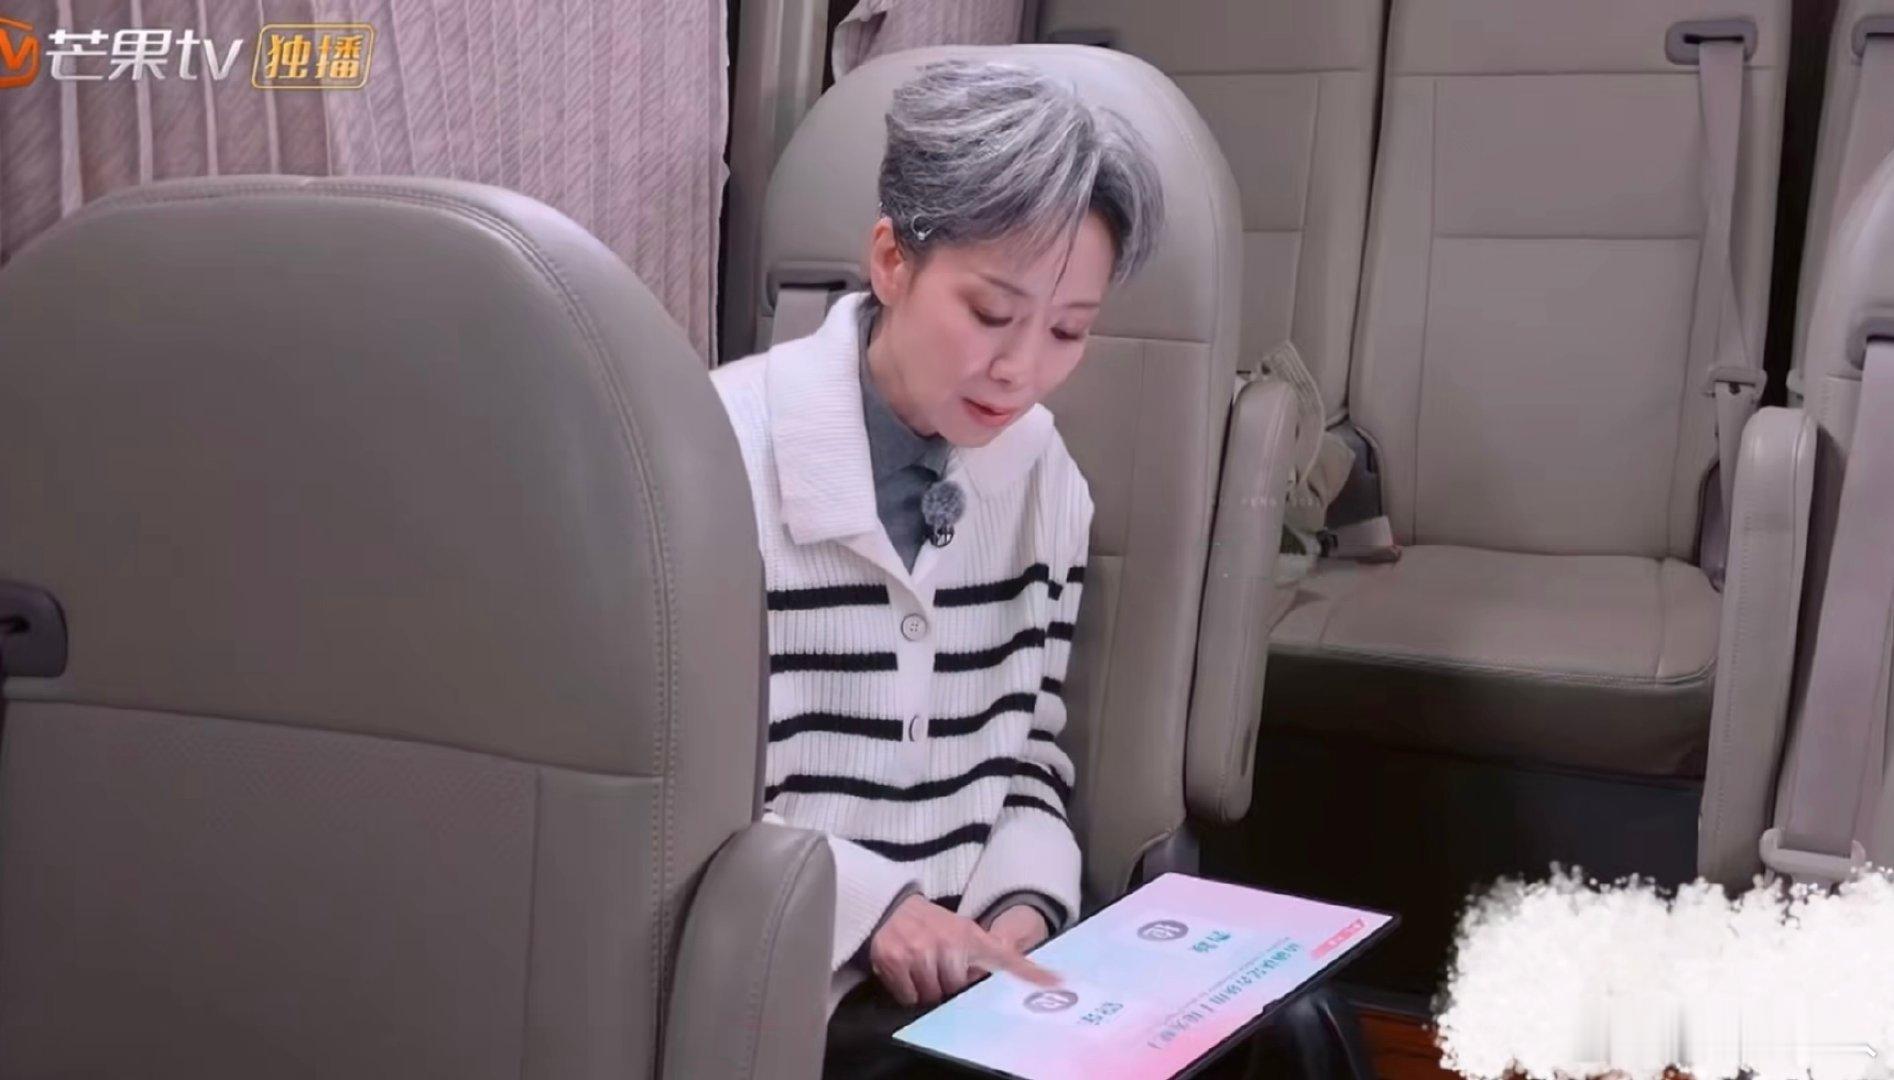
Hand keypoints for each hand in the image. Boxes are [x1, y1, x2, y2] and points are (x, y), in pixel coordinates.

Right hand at [868, 894, 1058, 1006]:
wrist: (891, 907)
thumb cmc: (932, 925)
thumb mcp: (964, 931)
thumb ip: (987, 953)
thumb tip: (1015, 977)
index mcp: (971, 937)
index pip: (1006, 958)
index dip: (1031, 973)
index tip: (1057, 983)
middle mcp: (947, 943)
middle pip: (956, 989)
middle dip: (947, 986)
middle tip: (937, 968)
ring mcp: (919, 951)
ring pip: (931, 995)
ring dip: (925, 989)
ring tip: (920, 968)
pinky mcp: (894, 960)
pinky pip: (908, 996)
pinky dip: (905, 991)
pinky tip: (904, 972)